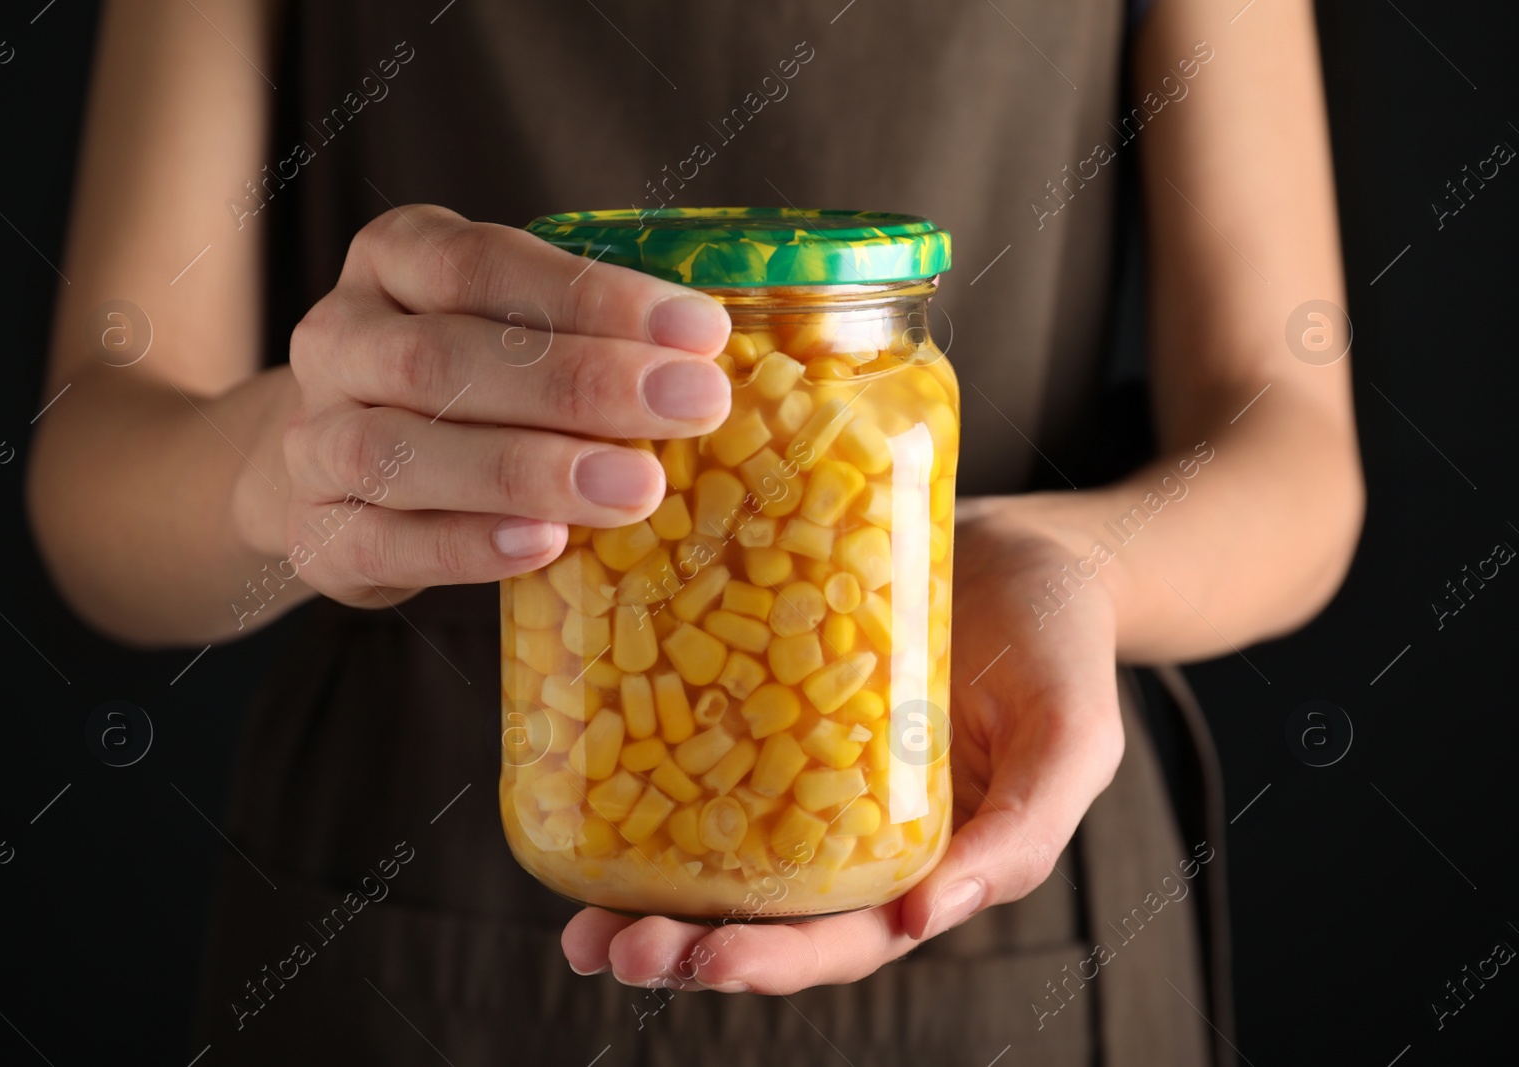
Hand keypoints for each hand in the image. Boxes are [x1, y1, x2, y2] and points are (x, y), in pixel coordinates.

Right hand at [262, 206, 732, 605]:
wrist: (336, 469)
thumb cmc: (463, 386)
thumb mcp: (510, 328)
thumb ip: (588, 329)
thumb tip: (719, 356)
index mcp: (394, 260)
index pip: (482, 263)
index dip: (592, 296)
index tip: (701, 330)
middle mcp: (339, 339)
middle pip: (443, 356)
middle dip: (579, 381)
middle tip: (692, 405)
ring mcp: (311, 440)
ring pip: (401, 451)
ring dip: (528, 470)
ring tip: (637, 487)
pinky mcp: (314, 532)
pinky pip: (382, 540)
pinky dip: (466, 545)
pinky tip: (546, 545)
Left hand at [560, 506, 1125, 993]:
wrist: (1027, 544)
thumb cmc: (1063, 643)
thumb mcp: (1073, 738)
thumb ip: (1023, 833)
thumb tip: (924, 919)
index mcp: (922, 861)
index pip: (846, 940)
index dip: (775, 963)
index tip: (705, 965)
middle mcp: (850, 832)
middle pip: (760, 913)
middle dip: (684, 946)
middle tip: (606, 949)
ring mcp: (802, 768)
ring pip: (716, 850)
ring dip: (647, 892)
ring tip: (579, 920)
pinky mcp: (769, 700)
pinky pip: (704, 751)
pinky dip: (648, 783)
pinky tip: (593, 785)